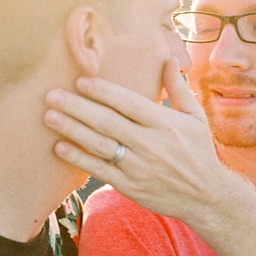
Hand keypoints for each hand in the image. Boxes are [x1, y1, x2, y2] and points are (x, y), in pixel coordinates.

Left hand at [44, 61, 230, 223]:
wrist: (207, 196)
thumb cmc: (199, 152)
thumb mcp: (196, 117)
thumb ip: (177, 89)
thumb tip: (167, 58)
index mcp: (165, 123)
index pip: (129, 103)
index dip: (103, 91)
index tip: (80, 80)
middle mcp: (150, 143)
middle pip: (108, 122)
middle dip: (77, 107)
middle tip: (51, 95)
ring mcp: (139, 166)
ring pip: (100, 144)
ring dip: (72, 130)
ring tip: (49, 116)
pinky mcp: (130, 186)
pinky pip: (100, 169)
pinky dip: (79, 158)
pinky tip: (59, 147)